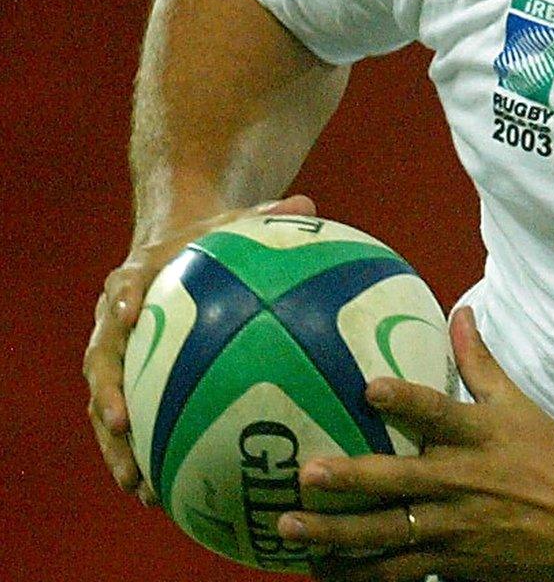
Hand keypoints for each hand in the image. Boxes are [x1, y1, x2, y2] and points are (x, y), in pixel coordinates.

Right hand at [85, 194, 318, 501]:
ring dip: (117, 447)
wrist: (171, 253)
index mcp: (134, 280)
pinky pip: (130, 426)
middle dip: (106, 398)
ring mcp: (116, 358)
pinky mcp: (127, 386)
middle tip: (123, 429)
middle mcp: (114, 323)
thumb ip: (266, 216)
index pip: (121, 289)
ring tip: (139, 485)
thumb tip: (308, 204)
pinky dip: (143, 457)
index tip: (126, 317)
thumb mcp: (235, 224)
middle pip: (99, 364)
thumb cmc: (210, 241)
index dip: (120, 303)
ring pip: (104, 408)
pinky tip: (166, 495)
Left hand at [281, 307, 553, 581]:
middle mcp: (461, 481)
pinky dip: (360, 575)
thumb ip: (479, 362)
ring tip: (292, 528)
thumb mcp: (517, 405)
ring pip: (387, 534)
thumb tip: (459, 312)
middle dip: (351, 479)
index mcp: (478, 436)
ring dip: (337, 533)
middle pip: (399, 481)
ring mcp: (454, 528)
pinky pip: (397, 573)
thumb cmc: (548, 457)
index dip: (406, 400)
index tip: (370, 388)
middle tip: (305, 474)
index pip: (440, 413)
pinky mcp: (451, 563)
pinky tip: (323, 571)